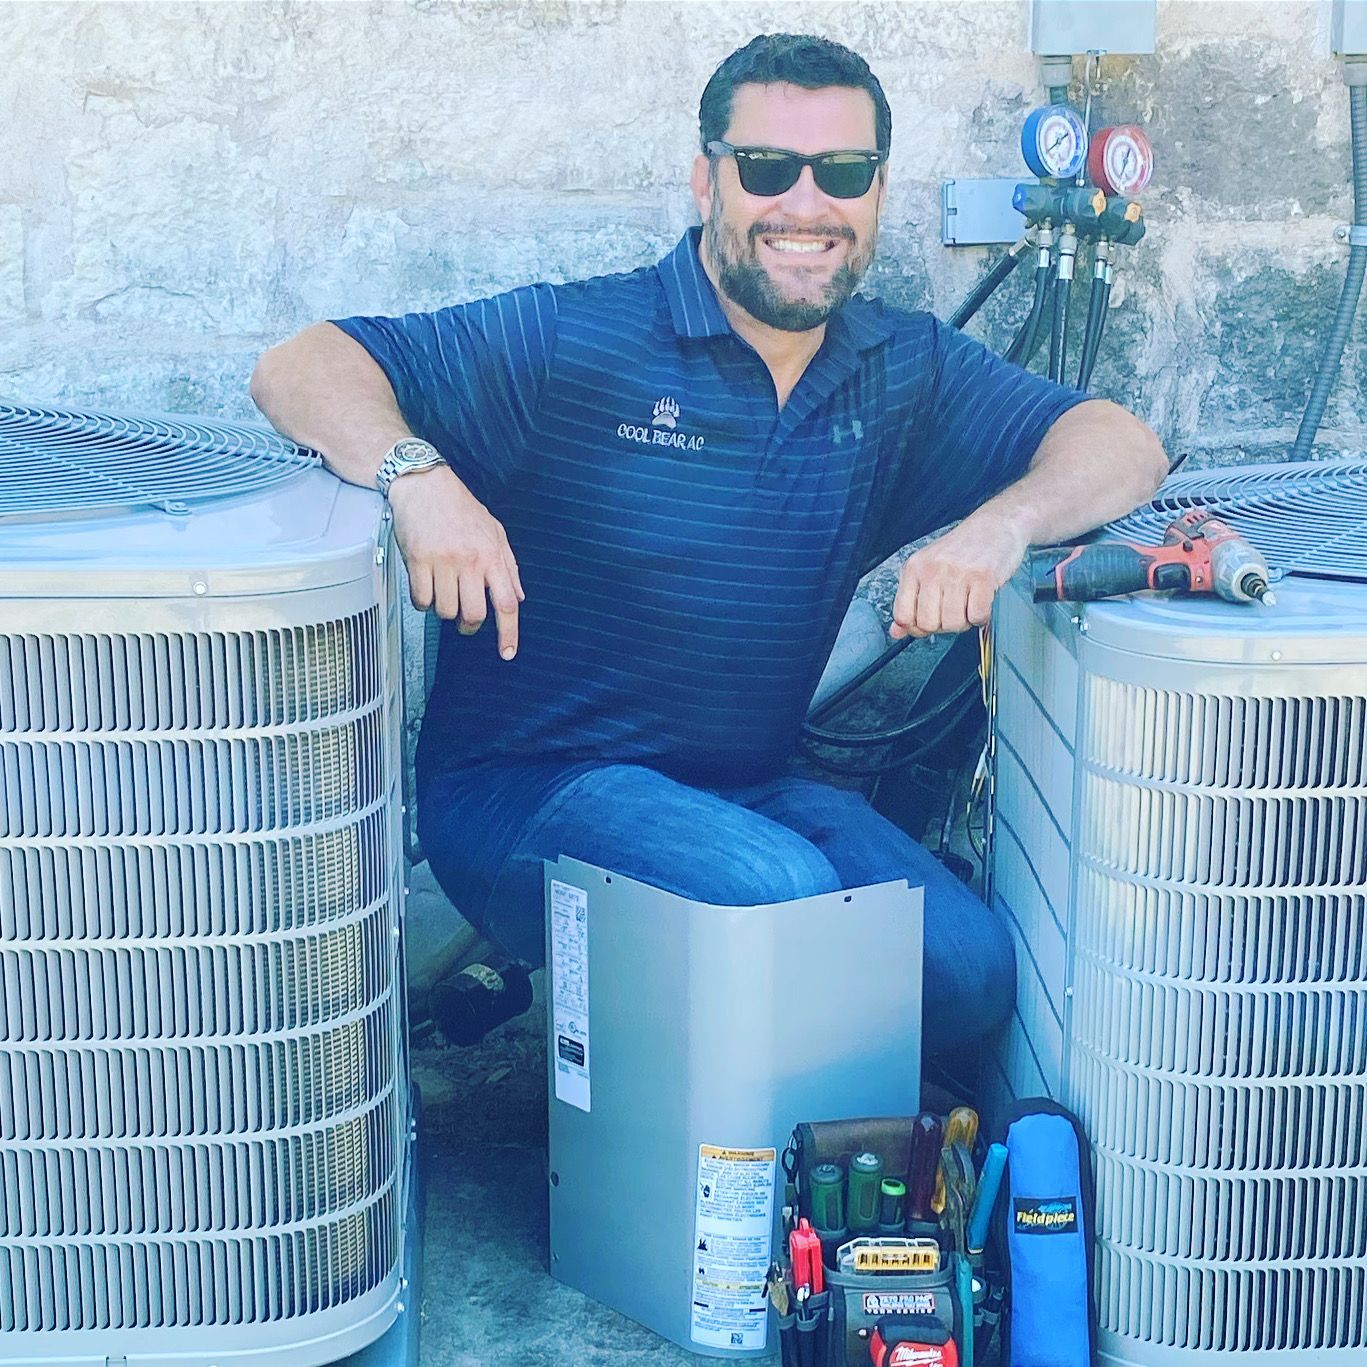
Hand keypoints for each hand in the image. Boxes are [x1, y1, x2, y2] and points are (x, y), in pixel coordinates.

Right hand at [388, 464, 523, 658]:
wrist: (424, 485)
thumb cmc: (460, 507)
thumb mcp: (495, 532)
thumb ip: (509, 566)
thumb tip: (517, 598)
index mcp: (492, 555)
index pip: (506, 603)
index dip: (509, 633)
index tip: (507, 652)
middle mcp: (469, 560)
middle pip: (474, 614)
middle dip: (469, 625)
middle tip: (465, 620)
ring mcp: (443, 561)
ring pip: (445, 611)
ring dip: (444, 611)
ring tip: (444, 594)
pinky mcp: (417, 561)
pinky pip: (421, 600)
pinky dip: (424, 602)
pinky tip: (426, 588)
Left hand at [890, 512, 1027, 637]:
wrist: (997, 525)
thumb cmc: (962, 550)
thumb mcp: (928, 569)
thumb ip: (910, 600)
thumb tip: (896, 632)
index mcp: (914, 568)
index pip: (903, 615)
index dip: (916, 627)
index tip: (930, 620)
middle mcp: (932, 569)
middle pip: (928, 624)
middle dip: (943, 625)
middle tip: (954, 610)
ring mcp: (957, 572)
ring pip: (953, 623)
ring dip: (965, 621)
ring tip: (969, 604)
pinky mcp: (983, 577)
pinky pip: (977, 616)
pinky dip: (981, 616)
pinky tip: (982, 602)